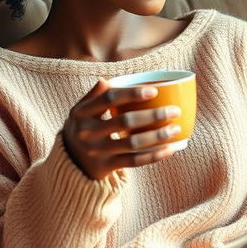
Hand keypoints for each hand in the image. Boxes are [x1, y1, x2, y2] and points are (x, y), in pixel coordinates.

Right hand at [62, 78, 181, 179]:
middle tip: (175, 111)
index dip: (132, 94)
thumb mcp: (80, 111)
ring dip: (158, 136)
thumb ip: (94, 96)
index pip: (108, 98)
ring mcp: (96, 152)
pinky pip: (134, 161)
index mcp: (81, 113)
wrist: (69, 162)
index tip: (154, 91)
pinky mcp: (105, 167)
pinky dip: (154, 156)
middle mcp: (87, 133)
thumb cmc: (82, 128)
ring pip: (133, 143)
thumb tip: (107, 80)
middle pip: (125, 122)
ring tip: (177, 129)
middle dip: (153, 115)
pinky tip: (170, 149)